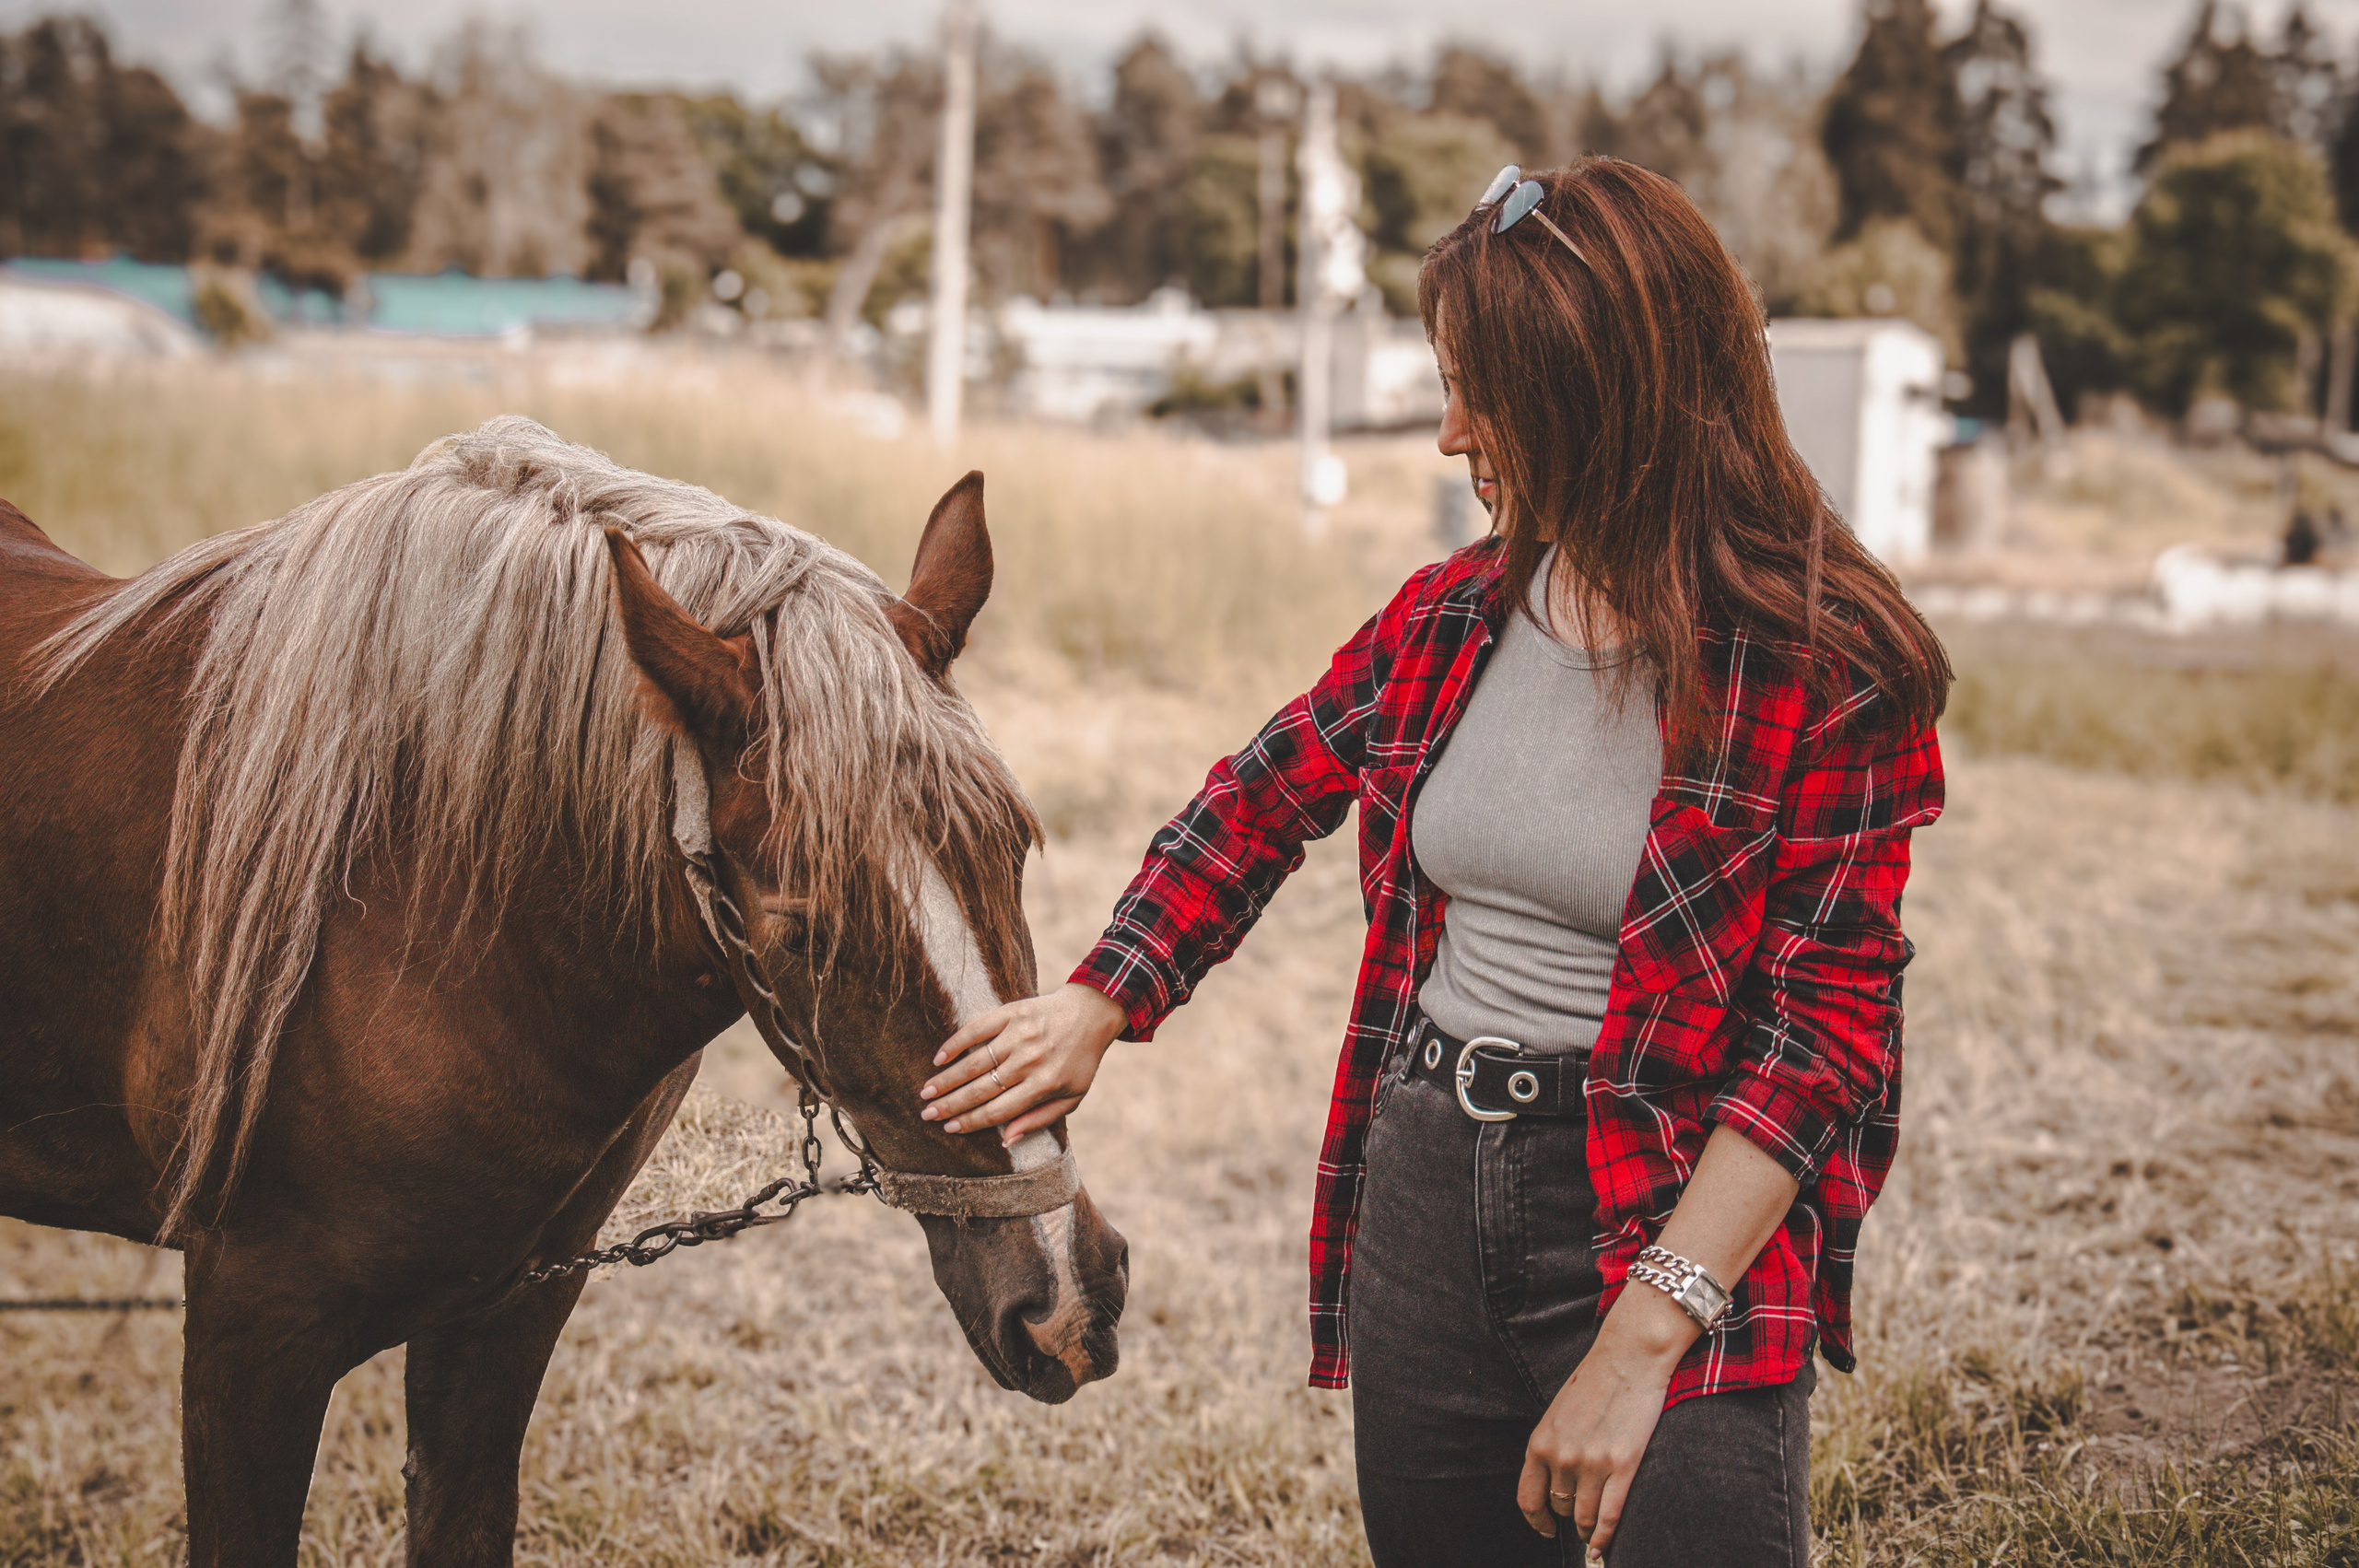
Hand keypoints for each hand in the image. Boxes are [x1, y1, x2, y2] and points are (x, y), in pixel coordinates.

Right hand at [920, 982, 1125, 1140]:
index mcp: (1044, 1085)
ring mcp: (1020, 1035)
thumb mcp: (1072, 1097)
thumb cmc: (1080, 1061)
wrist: (1092, 1013)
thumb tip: (1006, 1141)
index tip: (948, 1128)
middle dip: (950, 1104)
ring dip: (947, 1079)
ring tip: (926, 1092)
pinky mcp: (1013, 1013)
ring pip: (974, 1063)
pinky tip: (939, 1058)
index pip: (998, 1110)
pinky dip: (956, 1043)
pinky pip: (977, 1029)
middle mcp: (1030, 1061)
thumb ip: (1039, 1120)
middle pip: (981, 1089)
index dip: (970, 1121)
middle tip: (926, 1114)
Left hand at [1517, 1283, 1697, 1555]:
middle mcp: (1561, 1457)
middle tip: (1580, 1519)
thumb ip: (1552, 1446)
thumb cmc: (1595, 1380)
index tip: (1545, 1528)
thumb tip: (1554, 1481)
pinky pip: (1609, 1516)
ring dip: (1587, 1529)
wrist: (1628, 1357)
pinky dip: (1604, 1537)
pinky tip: (1602, 1546)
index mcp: (1540, 1442)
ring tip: (1592, 1532)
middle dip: (1569, 1517)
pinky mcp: (1622, 1466)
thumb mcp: (1558, 1413)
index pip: (1527, 1498)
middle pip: (1560, 1508)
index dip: (1536, 1520)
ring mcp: (1591, 1463)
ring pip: (1584, 1517)